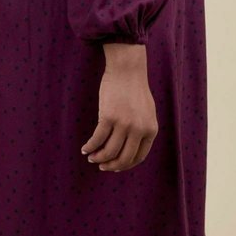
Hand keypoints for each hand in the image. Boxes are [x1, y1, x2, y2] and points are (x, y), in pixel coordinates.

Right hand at [81, 43, 158, 171]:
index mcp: (151, 130)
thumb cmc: (135, 89)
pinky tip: (85, 148)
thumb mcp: (146, 112)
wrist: (127, 70)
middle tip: (101, 166)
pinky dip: (90, 146)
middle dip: (110, 165)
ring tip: (91, 157)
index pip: (139, 157)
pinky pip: (97, 139)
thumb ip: (142, 129)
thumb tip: (129, 148)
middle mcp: (139, 130)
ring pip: (109, 151)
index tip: (115, 166)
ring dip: (98, 158)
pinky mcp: (108, 117)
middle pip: (123, 158)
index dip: (125, 165)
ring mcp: (124, 124)